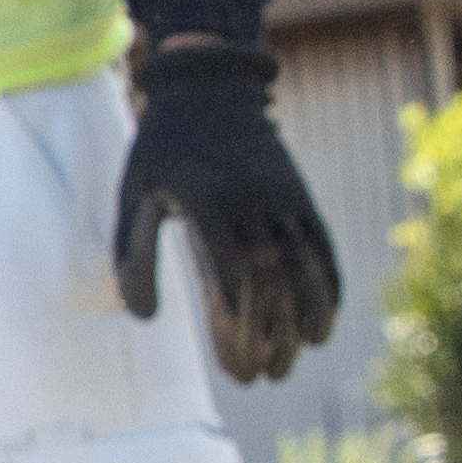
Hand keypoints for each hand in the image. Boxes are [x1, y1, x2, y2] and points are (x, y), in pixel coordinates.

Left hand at [115, 44, 338, 383]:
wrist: (209, 86)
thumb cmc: (161, 149)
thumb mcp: (133, 194)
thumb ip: (132, 255)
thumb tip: (144, 318)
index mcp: (208, 200)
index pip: (231, 276)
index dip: (237, 327)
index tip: (235, 367)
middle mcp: (253, 199)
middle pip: (273, 279)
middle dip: (272, 334)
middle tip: (263, 376)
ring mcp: (283, 195)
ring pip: (305, 266)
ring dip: (306, 317)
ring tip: (297, 358)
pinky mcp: (301, 195)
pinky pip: (322, 246)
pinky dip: (329, 287)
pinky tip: (324, 325)